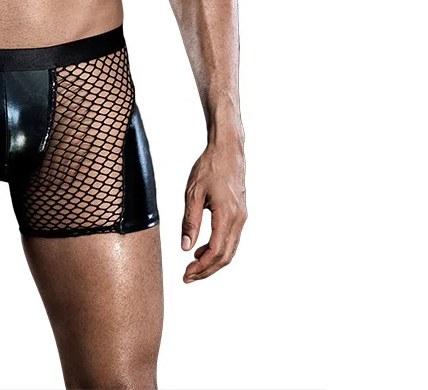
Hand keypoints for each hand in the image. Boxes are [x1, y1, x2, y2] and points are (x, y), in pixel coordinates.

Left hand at [180, 139, 246, 282]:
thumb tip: (185, 247)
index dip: (201, 267)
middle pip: (225, 256)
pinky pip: (231, 239)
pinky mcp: (240, 213)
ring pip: (230, 249)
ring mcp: (242, 217)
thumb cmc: (210, 167)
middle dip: (206, 270)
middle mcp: (239, 220)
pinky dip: (218, 249)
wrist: (228, 150)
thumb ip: (190, 222)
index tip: (187, 274)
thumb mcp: (193, 193)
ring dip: (212, 261)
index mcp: (227, 216)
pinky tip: (202, 249)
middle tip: (188, 277)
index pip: (216, 252)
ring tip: (193, 266)